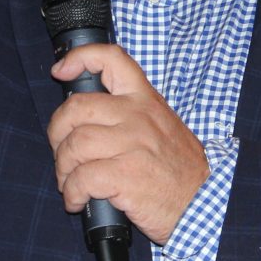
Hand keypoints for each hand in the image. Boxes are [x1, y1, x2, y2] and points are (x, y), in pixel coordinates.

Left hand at [47, 43, 209, 244]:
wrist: (203, 203)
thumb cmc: (178, 170)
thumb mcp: (161, 126)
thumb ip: (129, 113)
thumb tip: (85, 114)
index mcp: (145, 100)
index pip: (111, 59)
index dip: (80, 57)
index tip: (61, 71)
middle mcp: (138, 116)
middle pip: (76, 108)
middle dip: (56, 132)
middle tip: (61, 152)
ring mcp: (133, 145)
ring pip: (74, 145)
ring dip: (62, 169)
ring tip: (69, 183)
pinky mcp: (126, 175)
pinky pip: (81, 178)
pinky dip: (71, 192)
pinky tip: (77, 201)